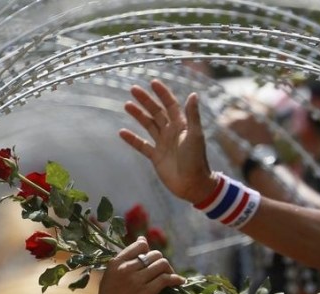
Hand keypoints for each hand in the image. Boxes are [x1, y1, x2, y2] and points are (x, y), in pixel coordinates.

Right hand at [91, 237, 184, 293]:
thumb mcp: (111, 274)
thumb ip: (125, 260)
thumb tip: (142, 239)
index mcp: (117, 262)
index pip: (140, 246)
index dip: (149, 251)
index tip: (151, 260)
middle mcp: (127, 268)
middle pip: (154, 254)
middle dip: (160, 262)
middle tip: (163, 272)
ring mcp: (136, 280)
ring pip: (162, 264)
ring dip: (169, 270)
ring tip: (170, 277)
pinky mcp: (145, 293)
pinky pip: (166, 279)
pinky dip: (176, 279)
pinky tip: (180, 282)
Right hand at [119, 79, 217, 204]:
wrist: (193, 184)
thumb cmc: (196, 160)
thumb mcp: (195, 136)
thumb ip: (193, 115)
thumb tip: (193, 94)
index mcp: (181, 125)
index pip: (170, 105)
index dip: (162, 93)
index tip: (152, 82)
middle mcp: (171, 132)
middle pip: (156, 112)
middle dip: (146, 101)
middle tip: (133, 89)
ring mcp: (163, 144)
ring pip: (148, 125)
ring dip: (138, 115)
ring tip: (127, 104)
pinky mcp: (156, 156)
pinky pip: (142, 145)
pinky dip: (132, 139)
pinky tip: (122, 132)